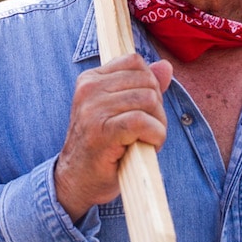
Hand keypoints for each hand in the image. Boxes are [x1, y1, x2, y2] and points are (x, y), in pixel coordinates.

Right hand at [54, 54, 172, 221]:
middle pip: (146, 81)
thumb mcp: (120, 111)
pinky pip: (143, 121)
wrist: (76, 180)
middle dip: (157, 107)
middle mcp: (89, 89)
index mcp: (90, 79)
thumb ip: (142, 86)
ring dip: (158, 124)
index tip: (142, 109)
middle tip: (147, 130)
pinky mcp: (102, 130)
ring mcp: (93, 109)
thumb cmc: (102, 146)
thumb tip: (166, 66)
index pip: (134, 62)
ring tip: (146, 139)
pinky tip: (148, 146)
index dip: (149, 84)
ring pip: (148, 100)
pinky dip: (155, 135)